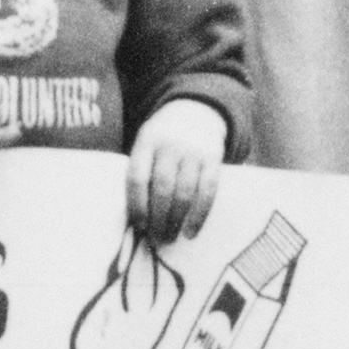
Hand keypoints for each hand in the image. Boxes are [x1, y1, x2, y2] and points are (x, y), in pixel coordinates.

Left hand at [126, 97, 227, 242]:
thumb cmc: (164, 138)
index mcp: (146, 142)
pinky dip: (199, 215)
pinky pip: (208, 191)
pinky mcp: (213, 158)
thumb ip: (141, 171)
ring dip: (176, 220)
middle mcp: (169, 145)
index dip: (136, 205)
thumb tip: (134, 219)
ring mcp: (193, 151)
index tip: (138, 226)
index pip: (137, 177)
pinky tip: (191, 231)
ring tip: (170, 237)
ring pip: (184, 192)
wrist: (196, 110)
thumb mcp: (146, 143)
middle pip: (162, 188)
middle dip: (158, 218)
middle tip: (156, 238)